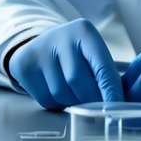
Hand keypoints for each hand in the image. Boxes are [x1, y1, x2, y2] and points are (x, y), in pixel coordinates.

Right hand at [8, 18, 123, 109]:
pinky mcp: (24, 67)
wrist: (43, 43)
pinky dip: (56, 104)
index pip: (101, 66)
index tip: (117, 109)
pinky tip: (58, 91)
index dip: (110, 91)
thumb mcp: (94, 53)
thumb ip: (105, 74)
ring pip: (61, 93)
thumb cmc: (77, 53)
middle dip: (90, 99)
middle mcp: (60, 37)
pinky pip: (45, 99)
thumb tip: (117, 104)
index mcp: (84, 31)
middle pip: (78, 81)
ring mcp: (39, 51)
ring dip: (72, 102)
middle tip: (97, 107)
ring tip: (75, 93)